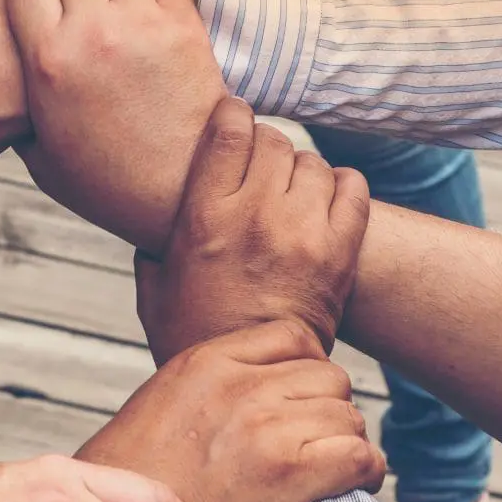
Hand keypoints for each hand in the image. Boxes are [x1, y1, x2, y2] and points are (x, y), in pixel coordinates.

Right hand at [5, 0, 225, 253]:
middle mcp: (93, 34)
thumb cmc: (107, 184)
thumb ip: (20, 104)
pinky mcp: (185, 29)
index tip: (43, 20)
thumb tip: (7, 82)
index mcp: (48, 61)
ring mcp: (142, 27)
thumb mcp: (41, 153)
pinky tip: (151, 21)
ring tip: (119, 18)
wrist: (181, 198)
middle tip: (84, 20)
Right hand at [80, 321, 384, 501]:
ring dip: (346, 444)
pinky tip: (352, 486)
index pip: (294, 338)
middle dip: (330, 410)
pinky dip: (366, 473)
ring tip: (328, 471)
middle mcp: (241, 385)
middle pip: (330, 378)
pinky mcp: (288, 473)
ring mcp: (267, 426)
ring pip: (349, 417)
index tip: (300, 403)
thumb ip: (211, 383)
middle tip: (316, 445)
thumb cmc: (136, 482)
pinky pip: (359, 457)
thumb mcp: (162, 401)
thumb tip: (259, 389)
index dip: (307, 371)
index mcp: (207, 360)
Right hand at [137, 98, 369, 362]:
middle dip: (267, 149)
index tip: (233, 121)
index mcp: (205, 217)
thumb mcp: (154, 287)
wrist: (252, 386)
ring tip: (291, 196)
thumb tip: (148, 217)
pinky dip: (342, 188)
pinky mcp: (339, 253)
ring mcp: (303, 234)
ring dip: (302, 173)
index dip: (233, 115)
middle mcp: (256, 216)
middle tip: (261, 170)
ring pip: (314, 163)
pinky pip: (353, 189)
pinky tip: (326, 203)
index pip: (230, 128)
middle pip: (275, 141)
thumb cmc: (194, 338)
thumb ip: (152, 243)